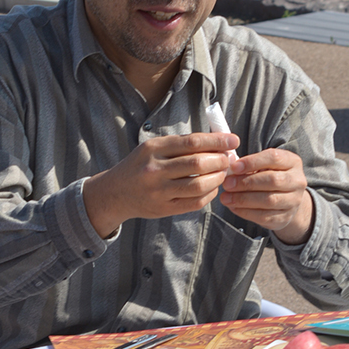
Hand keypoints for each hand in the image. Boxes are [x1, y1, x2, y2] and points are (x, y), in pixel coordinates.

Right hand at [83, 132, 238, 237]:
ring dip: (217, 178)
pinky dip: (210, 194)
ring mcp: (158, 191)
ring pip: (198, 185)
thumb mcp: (153, 148)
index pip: (192, 142)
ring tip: (224, 173)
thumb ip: (181, 144)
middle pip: (197, 164)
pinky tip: (214, 187)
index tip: (233, 140)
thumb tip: (217, 142)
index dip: (217, 141)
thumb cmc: (140, 165)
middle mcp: (154, 169)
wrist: (115, 193)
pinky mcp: (163, 208)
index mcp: (153, 148)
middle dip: (220, 160)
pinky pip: (194, 202)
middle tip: (229, 159)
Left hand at [219, 149, 312, 244]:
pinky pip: (265, 216)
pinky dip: (246, 212)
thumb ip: (249, 165)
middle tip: (227, 184)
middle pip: (272, 180)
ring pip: (269, 200)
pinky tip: (233, 207)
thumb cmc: (269, 176)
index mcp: (292, 162)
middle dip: (246, 182)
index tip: (233, 167)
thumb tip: (229, 169)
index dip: (252, 162)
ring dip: (243, 199)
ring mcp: (294, 201)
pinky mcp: (285, 217)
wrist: (286, 200)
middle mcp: (297, 181)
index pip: (273, 158)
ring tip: (226, 197)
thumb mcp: (264, 165)